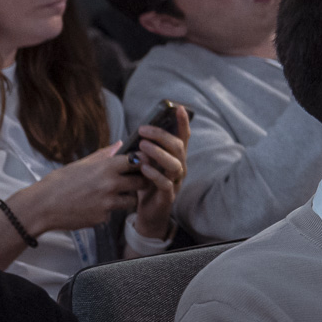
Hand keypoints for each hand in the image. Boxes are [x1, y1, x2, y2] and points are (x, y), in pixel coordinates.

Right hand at [9, 144, 143, 235]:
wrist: (41, 207)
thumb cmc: (58, 183)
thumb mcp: (80, 164)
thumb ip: (103, 155)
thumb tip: (120, 144)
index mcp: (105, 168)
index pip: (137, 161)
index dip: (141, 163)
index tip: (138, 165)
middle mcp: (110, 185)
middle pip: (141, 182)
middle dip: (140, 181)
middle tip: (133, 182)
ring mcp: (108, 203)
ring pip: (132, 200)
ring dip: (127, 198)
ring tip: (111, 195)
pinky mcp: (102, 218)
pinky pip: (113, 213)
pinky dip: (107, 210)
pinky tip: (93, 207)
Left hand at [130, 106, 189, 240]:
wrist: (148, 214)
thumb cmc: (146, 185)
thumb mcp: (146, 163)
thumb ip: (145, 150)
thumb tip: (139, 133)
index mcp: (175, 158)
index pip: (182, 137)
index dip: (182, 123)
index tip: (178, 108)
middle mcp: (179, 168)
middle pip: (178, 147)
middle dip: (162, 136)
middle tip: (143, 130)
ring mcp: (176, 182)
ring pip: (174, 164)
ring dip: (158, 153)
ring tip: (142, 146)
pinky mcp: (168, 196)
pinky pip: (165, 184)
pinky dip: (154, 175)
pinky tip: (143, 168)